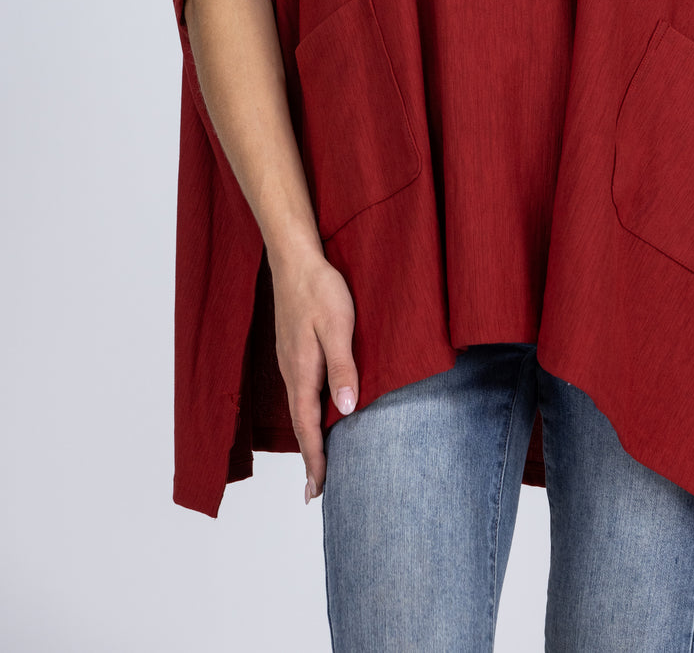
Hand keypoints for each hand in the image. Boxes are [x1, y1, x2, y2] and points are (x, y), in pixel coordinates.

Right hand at [270, 249, 359, 503]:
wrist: (294, 259)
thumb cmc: (319, 289)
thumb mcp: (337, 326)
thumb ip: (343, 367)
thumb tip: (346, 411)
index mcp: (302, 372)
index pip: (309, 427)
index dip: (315, 460)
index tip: (318, 492)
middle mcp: (292, 372)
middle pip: (300, 424)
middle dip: (310, 458)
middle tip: (316, 491)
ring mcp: (290, 361)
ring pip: (299, 408)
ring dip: (308, 437)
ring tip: (318, 462)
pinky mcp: (294, 350)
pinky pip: (300, 392)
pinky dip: (307, 413)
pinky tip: (316, 414)